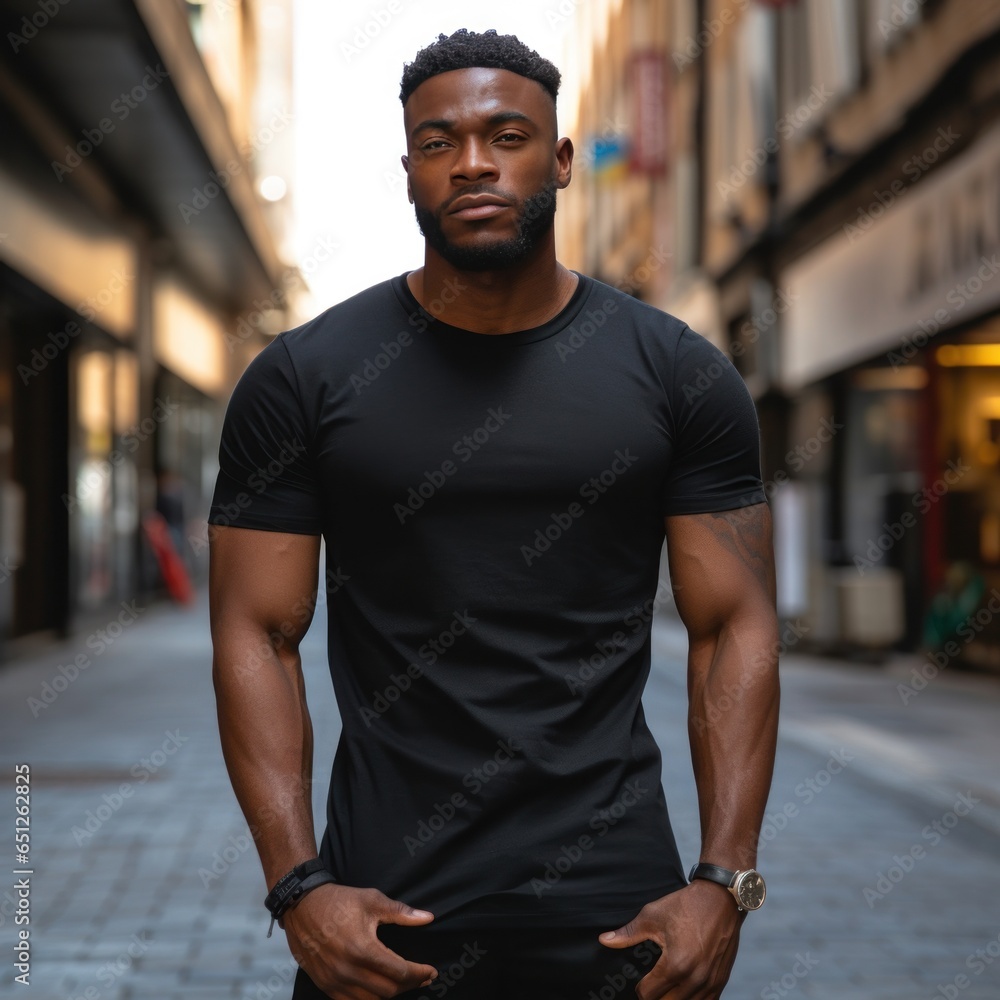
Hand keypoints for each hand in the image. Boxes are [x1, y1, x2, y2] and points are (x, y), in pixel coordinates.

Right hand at [282, 883, 438, 998]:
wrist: (302, 906)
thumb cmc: (338, 901)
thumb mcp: (372, 900)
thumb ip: (401, 913)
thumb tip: (428, 918)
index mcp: (362, 949)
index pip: (400, 972)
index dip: (419, 974)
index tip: (432, 971)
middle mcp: (348, 970)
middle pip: (389, 990)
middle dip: (410, 985)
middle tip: (421, 976)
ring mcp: (335, 981)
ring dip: (390, 993)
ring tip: (403, 982)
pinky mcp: (325, 985)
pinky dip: (369, 998)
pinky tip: (378, 988)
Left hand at [598, 880, 746, 998]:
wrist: (720, 898)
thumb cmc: (686, 905)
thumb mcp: (652, 916)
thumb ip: (628, 933)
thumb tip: (605, 941)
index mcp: (676, 964)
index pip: (649, 994)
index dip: (639, 989)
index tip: (638, 981)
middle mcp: (695, 978)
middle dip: (655, 996)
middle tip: (651, 984)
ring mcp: (710, 981)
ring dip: (673, 999)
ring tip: (666, 987)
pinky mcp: (721, 980)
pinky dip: (693, 999)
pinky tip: (684, 990)